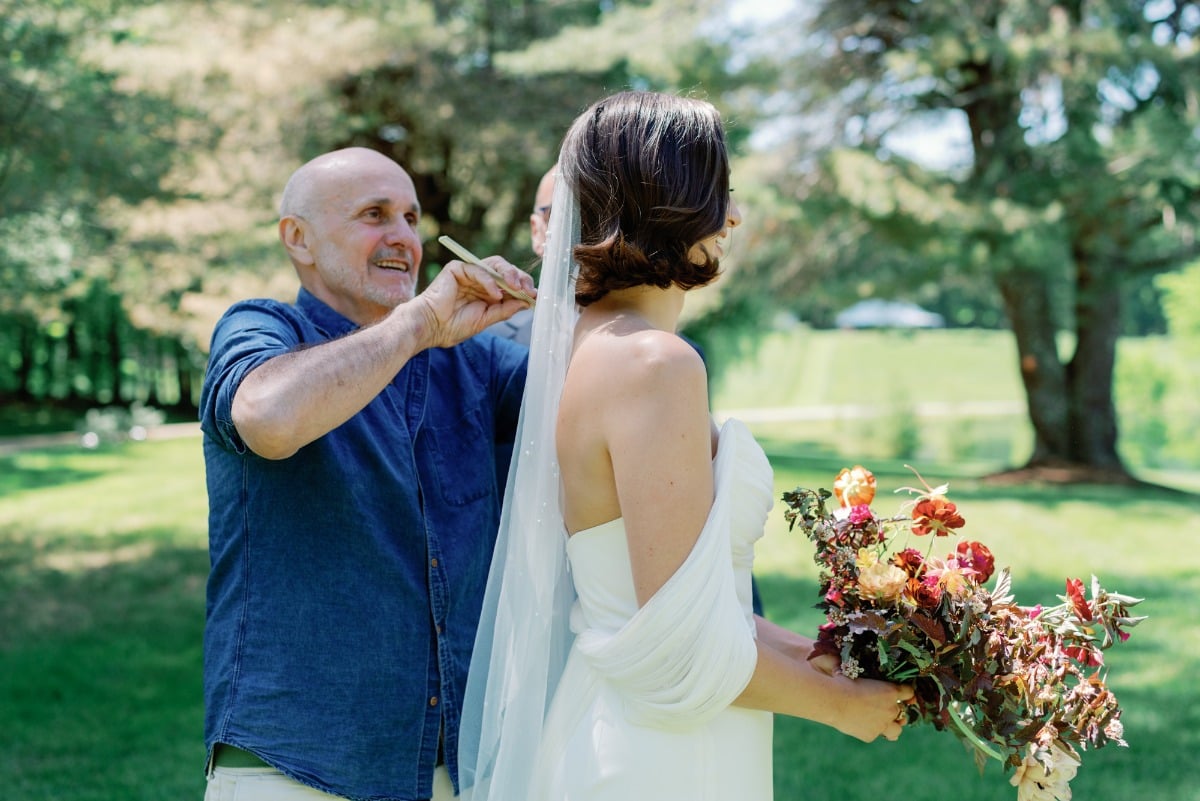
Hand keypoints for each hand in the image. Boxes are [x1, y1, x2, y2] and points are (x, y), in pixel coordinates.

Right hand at [410, 256, 535, 347]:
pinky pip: (478, 270)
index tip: (536, 296)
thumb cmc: (453, 326)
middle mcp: (479, 280)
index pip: (509, 283)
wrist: (430, 328)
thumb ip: (505, 310)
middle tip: (529, 290)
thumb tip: (526, 302)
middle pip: (505, 271)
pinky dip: (489, 281)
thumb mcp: (486, 319)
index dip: (524, 287)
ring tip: (517, 288)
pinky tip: (495, 294)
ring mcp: (468, 273)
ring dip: (509, 275)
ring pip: (495, 265)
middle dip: (521, 278)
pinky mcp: (457, 269)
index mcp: (487, 291)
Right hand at [831, 675, 914, 743]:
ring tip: (883, 723)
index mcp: (891, 691)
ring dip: (892, 726)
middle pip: (903, 712)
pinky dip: (870, 730)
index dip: (905, 692)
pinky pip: (876, 734)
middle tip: (885, 707)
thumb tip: (873, 686)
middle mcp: (891, 709)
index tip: (902, 693)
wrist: (832, 700)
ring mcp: (883, 724)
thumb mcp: (861, 677)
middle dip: (896, 710)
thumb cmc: (843, 683)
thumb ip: (873, 683)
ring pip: (896, 730)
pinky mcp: (872, 735)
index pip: (909, 692)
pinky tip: (859, 723)